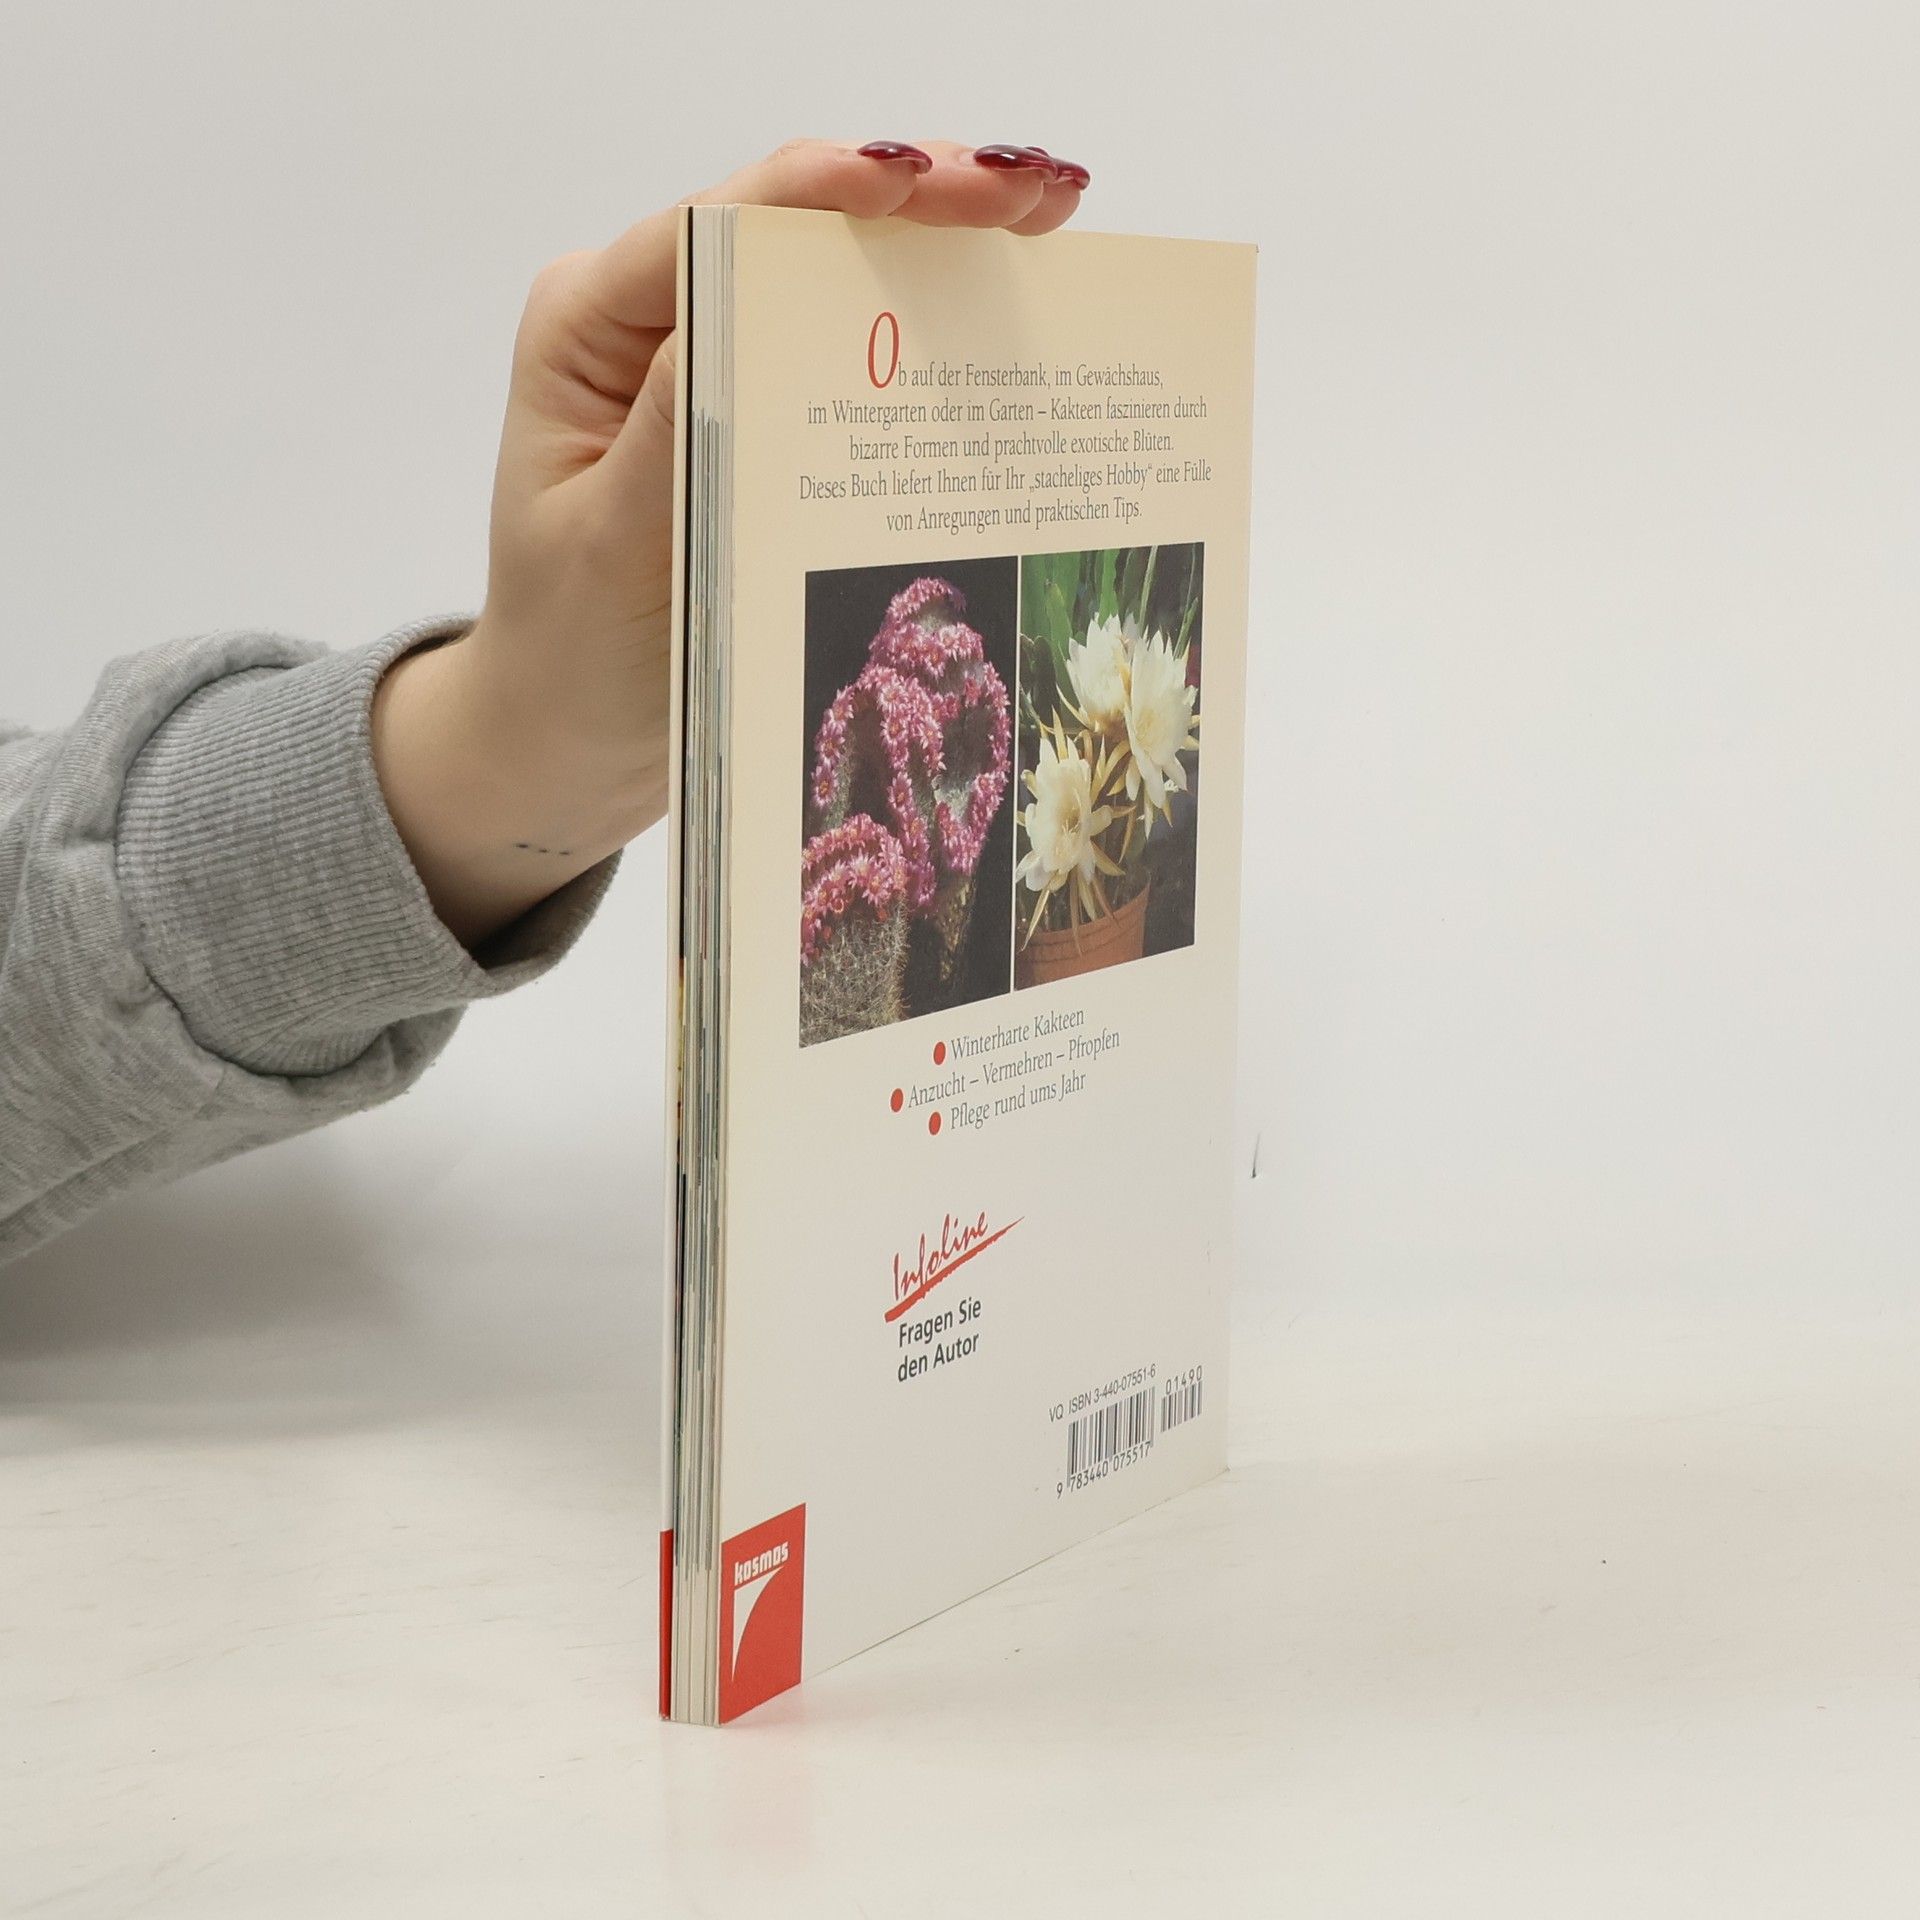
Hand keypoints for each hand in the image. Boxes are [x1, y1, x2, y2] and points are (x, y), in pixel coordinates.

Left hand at [370, 138, 1089, 946]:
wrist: (567, 736)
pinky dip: (928, 320)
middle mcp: (649, 318)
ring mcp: (709, 360)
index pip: (713, 225)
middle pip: (790, 224)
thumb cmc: (572, 650)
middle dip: (914, 193)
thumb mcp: (613, 549)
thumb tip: (751, 304)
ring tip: (1047, 214)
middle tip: (1032, 190)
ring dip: (940, 240)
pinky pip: (848, 350)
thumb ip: (675, 430)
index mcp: (589, 326)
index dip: (824, 189)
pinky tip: (1012, 296)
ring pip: (831, 272)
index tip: (923, 178)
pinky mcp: (757, 412)